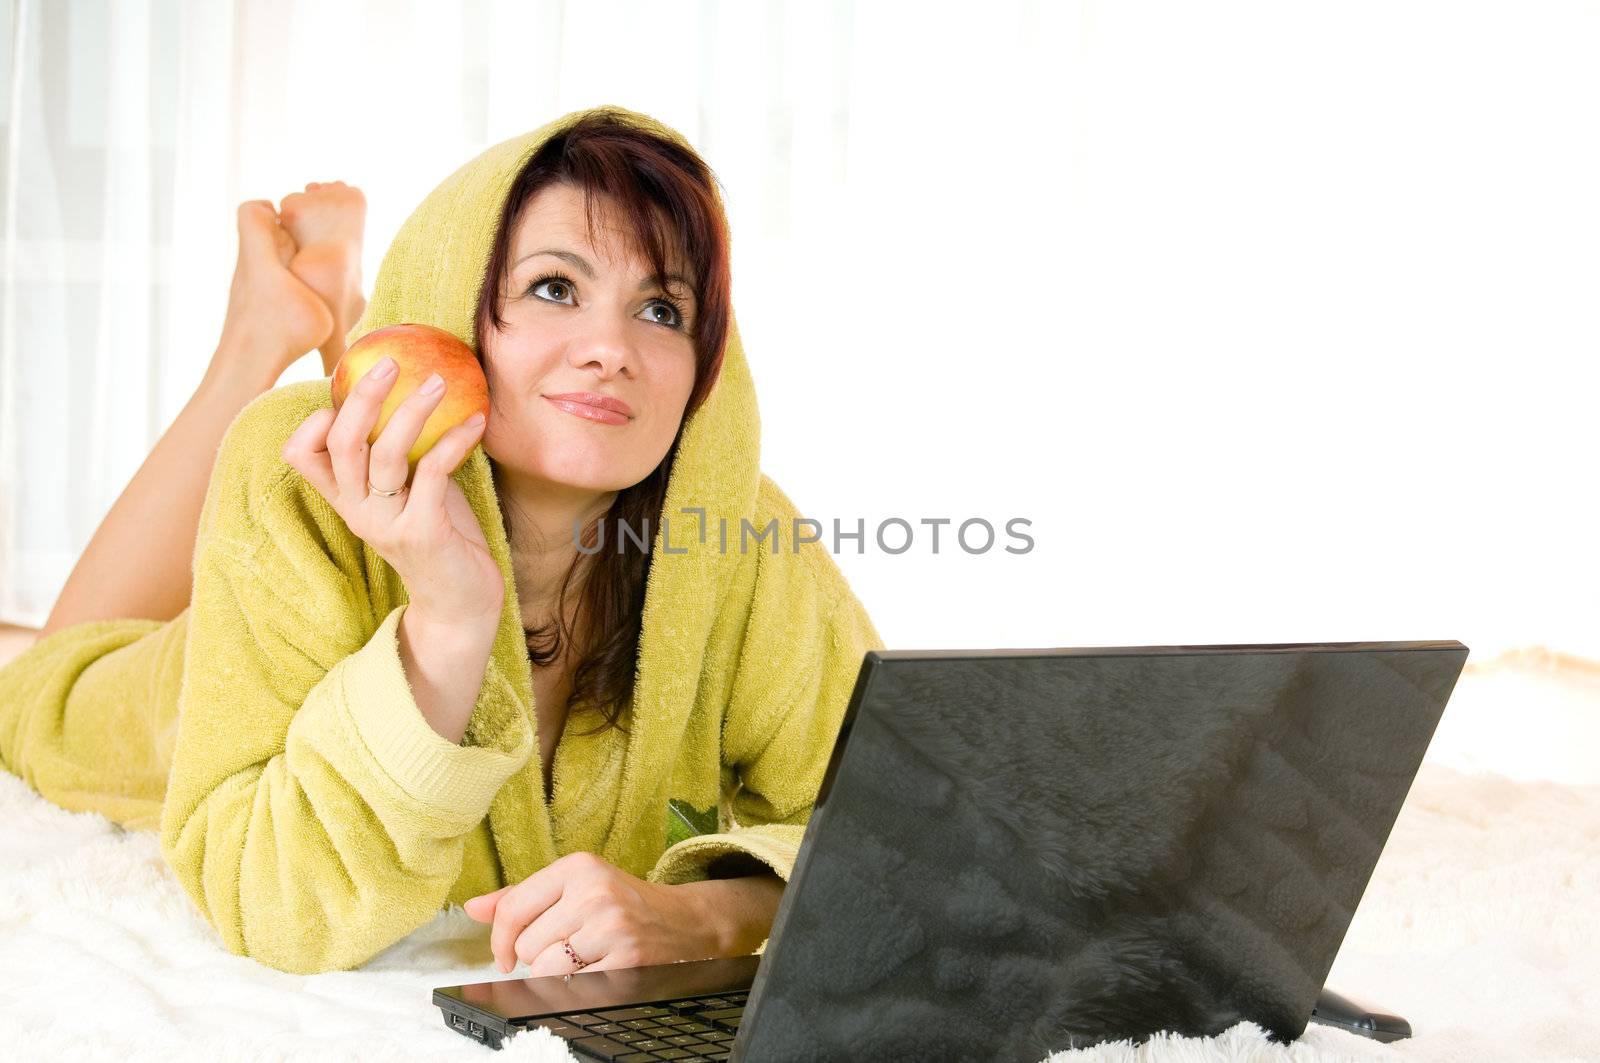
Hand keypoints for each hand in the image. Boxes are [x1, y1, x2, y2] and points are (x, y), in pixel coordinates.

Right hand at [281, 357, 503, 626]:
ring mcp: (386, 524)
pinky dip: (454, 441)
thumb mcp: (413, 491)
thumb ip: (403, 455)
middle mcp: (357, 512)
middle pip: (341, 443)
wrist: (461, 605)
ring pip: (384, 454)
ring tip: (440, 382)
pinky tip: (475, 422)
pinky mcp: (422, 533)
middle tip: (392, 363)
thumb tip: (418, 389)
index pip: (301, 455)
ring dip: (412, 411)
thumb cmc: (442, 539)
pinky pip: (432, 474)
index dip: (316, 419)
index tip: (347, 389)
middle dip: (362, 397)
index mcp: (347, 500)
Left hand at [463, 852, 717, 975]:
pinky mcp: (625, 959)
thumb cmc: (621, 903)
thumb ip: (522, 897)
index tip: (504, 955)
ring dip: (557, 973)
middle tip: (567, 947)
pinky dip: (578, 985)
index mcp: (578, 867)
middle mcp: (594, 892)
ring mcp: (611, 927)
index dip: (500, 940)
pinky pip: (573, 986)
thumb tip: (473, 908)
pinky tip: (597, 968)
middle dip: (539, 955)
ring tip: (582, 957)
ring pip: (546, 969)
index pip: (513, 909)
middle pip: (528, 945)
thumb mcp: (575, 886)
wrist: (683, 922)